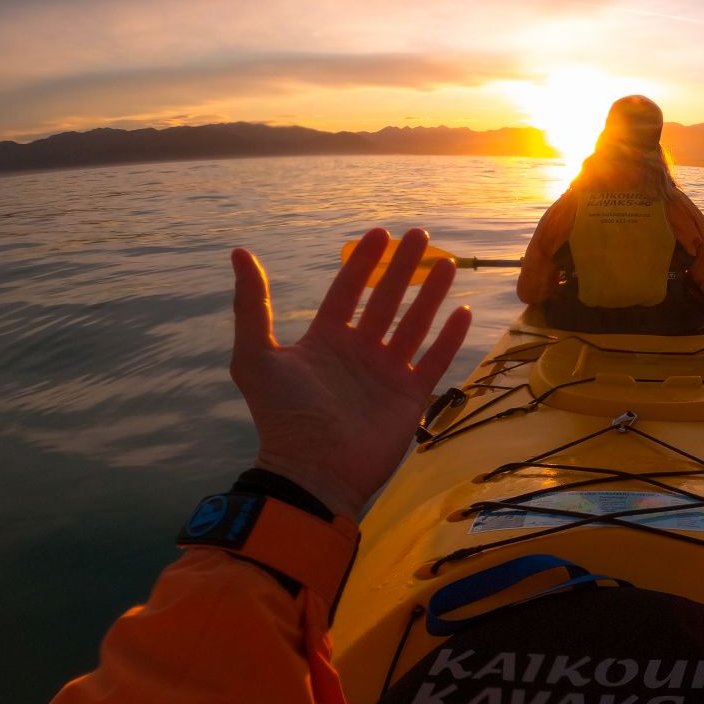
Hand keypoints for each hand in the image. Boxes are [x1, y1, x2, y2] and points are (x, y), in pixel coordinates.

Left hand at [229, 228, 471, 518]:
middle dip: (403, 267)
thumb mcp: (255, 356)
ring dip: (431, 294)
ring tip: (448, 264)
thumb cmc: (283, 415)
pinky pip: (435, 360)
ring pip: (415, 324)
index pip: (349, 290)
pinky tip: (463, 312)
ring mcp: (387, 374)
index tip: (380, 233)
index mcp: (325, 340)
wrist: (314, 470)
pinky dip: (449, 338)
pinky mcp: (410, 397)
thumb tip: (240, 252)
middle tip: (421, 235)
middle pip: (386, 300)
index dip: (363, 262)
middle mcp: (359, 351)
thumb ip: (252, 305)